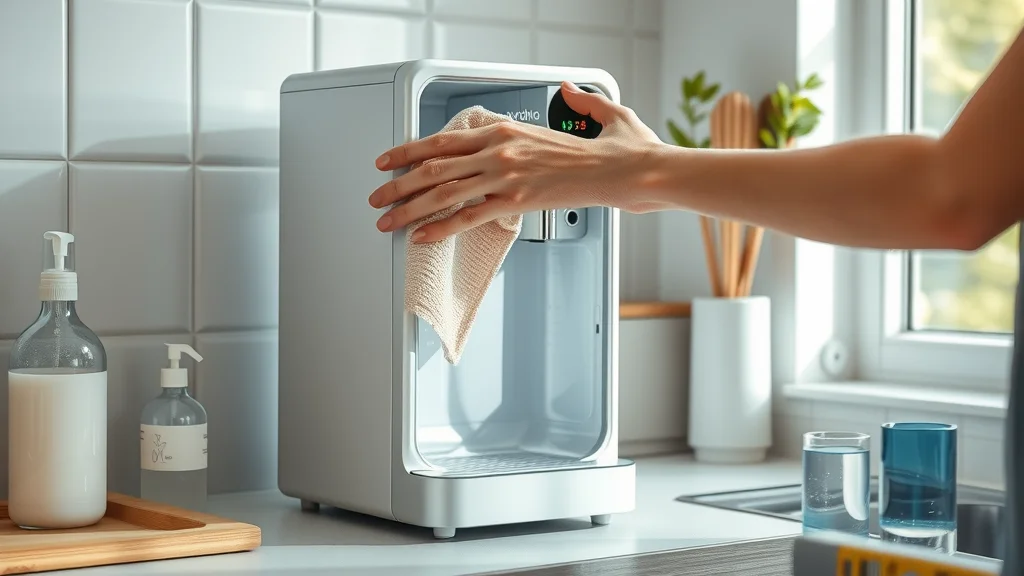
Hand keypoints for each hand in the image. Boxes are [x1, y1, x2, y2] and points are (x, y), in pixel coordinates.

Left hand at [368, 81, 663, 241]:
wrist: (626, 169)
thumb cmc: (612, 149)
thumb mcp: (593, 113)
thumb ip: (575, 101)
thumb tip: (568, 91)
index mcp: (506, 129)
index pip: (443, 140)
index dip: (408, 150)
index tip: (388, 160)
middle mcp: (498, 150)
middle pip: (432, 166)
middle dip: (397, 183)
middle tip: (377, 196)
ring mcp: (505, 176)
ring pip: (443, 191)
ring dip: (409, 208)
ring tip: (387, 220)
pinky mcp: (516, 202)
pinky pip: (469, 215)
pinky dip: (441, 227)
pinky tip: (422, 236)